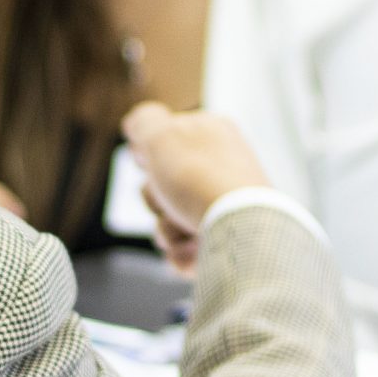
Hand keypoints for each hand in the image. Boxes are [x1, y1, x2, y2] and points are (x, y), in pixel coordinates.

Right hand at [121, 102, 269, 274]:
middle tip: (169, 197)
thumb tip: (135, 125)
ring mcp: (223, 206)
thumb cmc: (199, 177)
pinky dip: (184, 253)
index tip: (146, 162)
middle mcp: (220, 168)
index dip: (149, 154)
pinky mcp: (225, 240)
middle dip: (155, 198)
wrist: (241, 229)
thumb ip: (144, 123)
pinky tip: (196, 250)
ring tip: (187, 229)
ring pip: (170, 220)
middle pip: (162, 185)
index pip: (166, 140)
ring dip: (168, 229)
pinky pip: (185, 250)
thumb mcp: (162, 134)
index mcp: (212, 134)